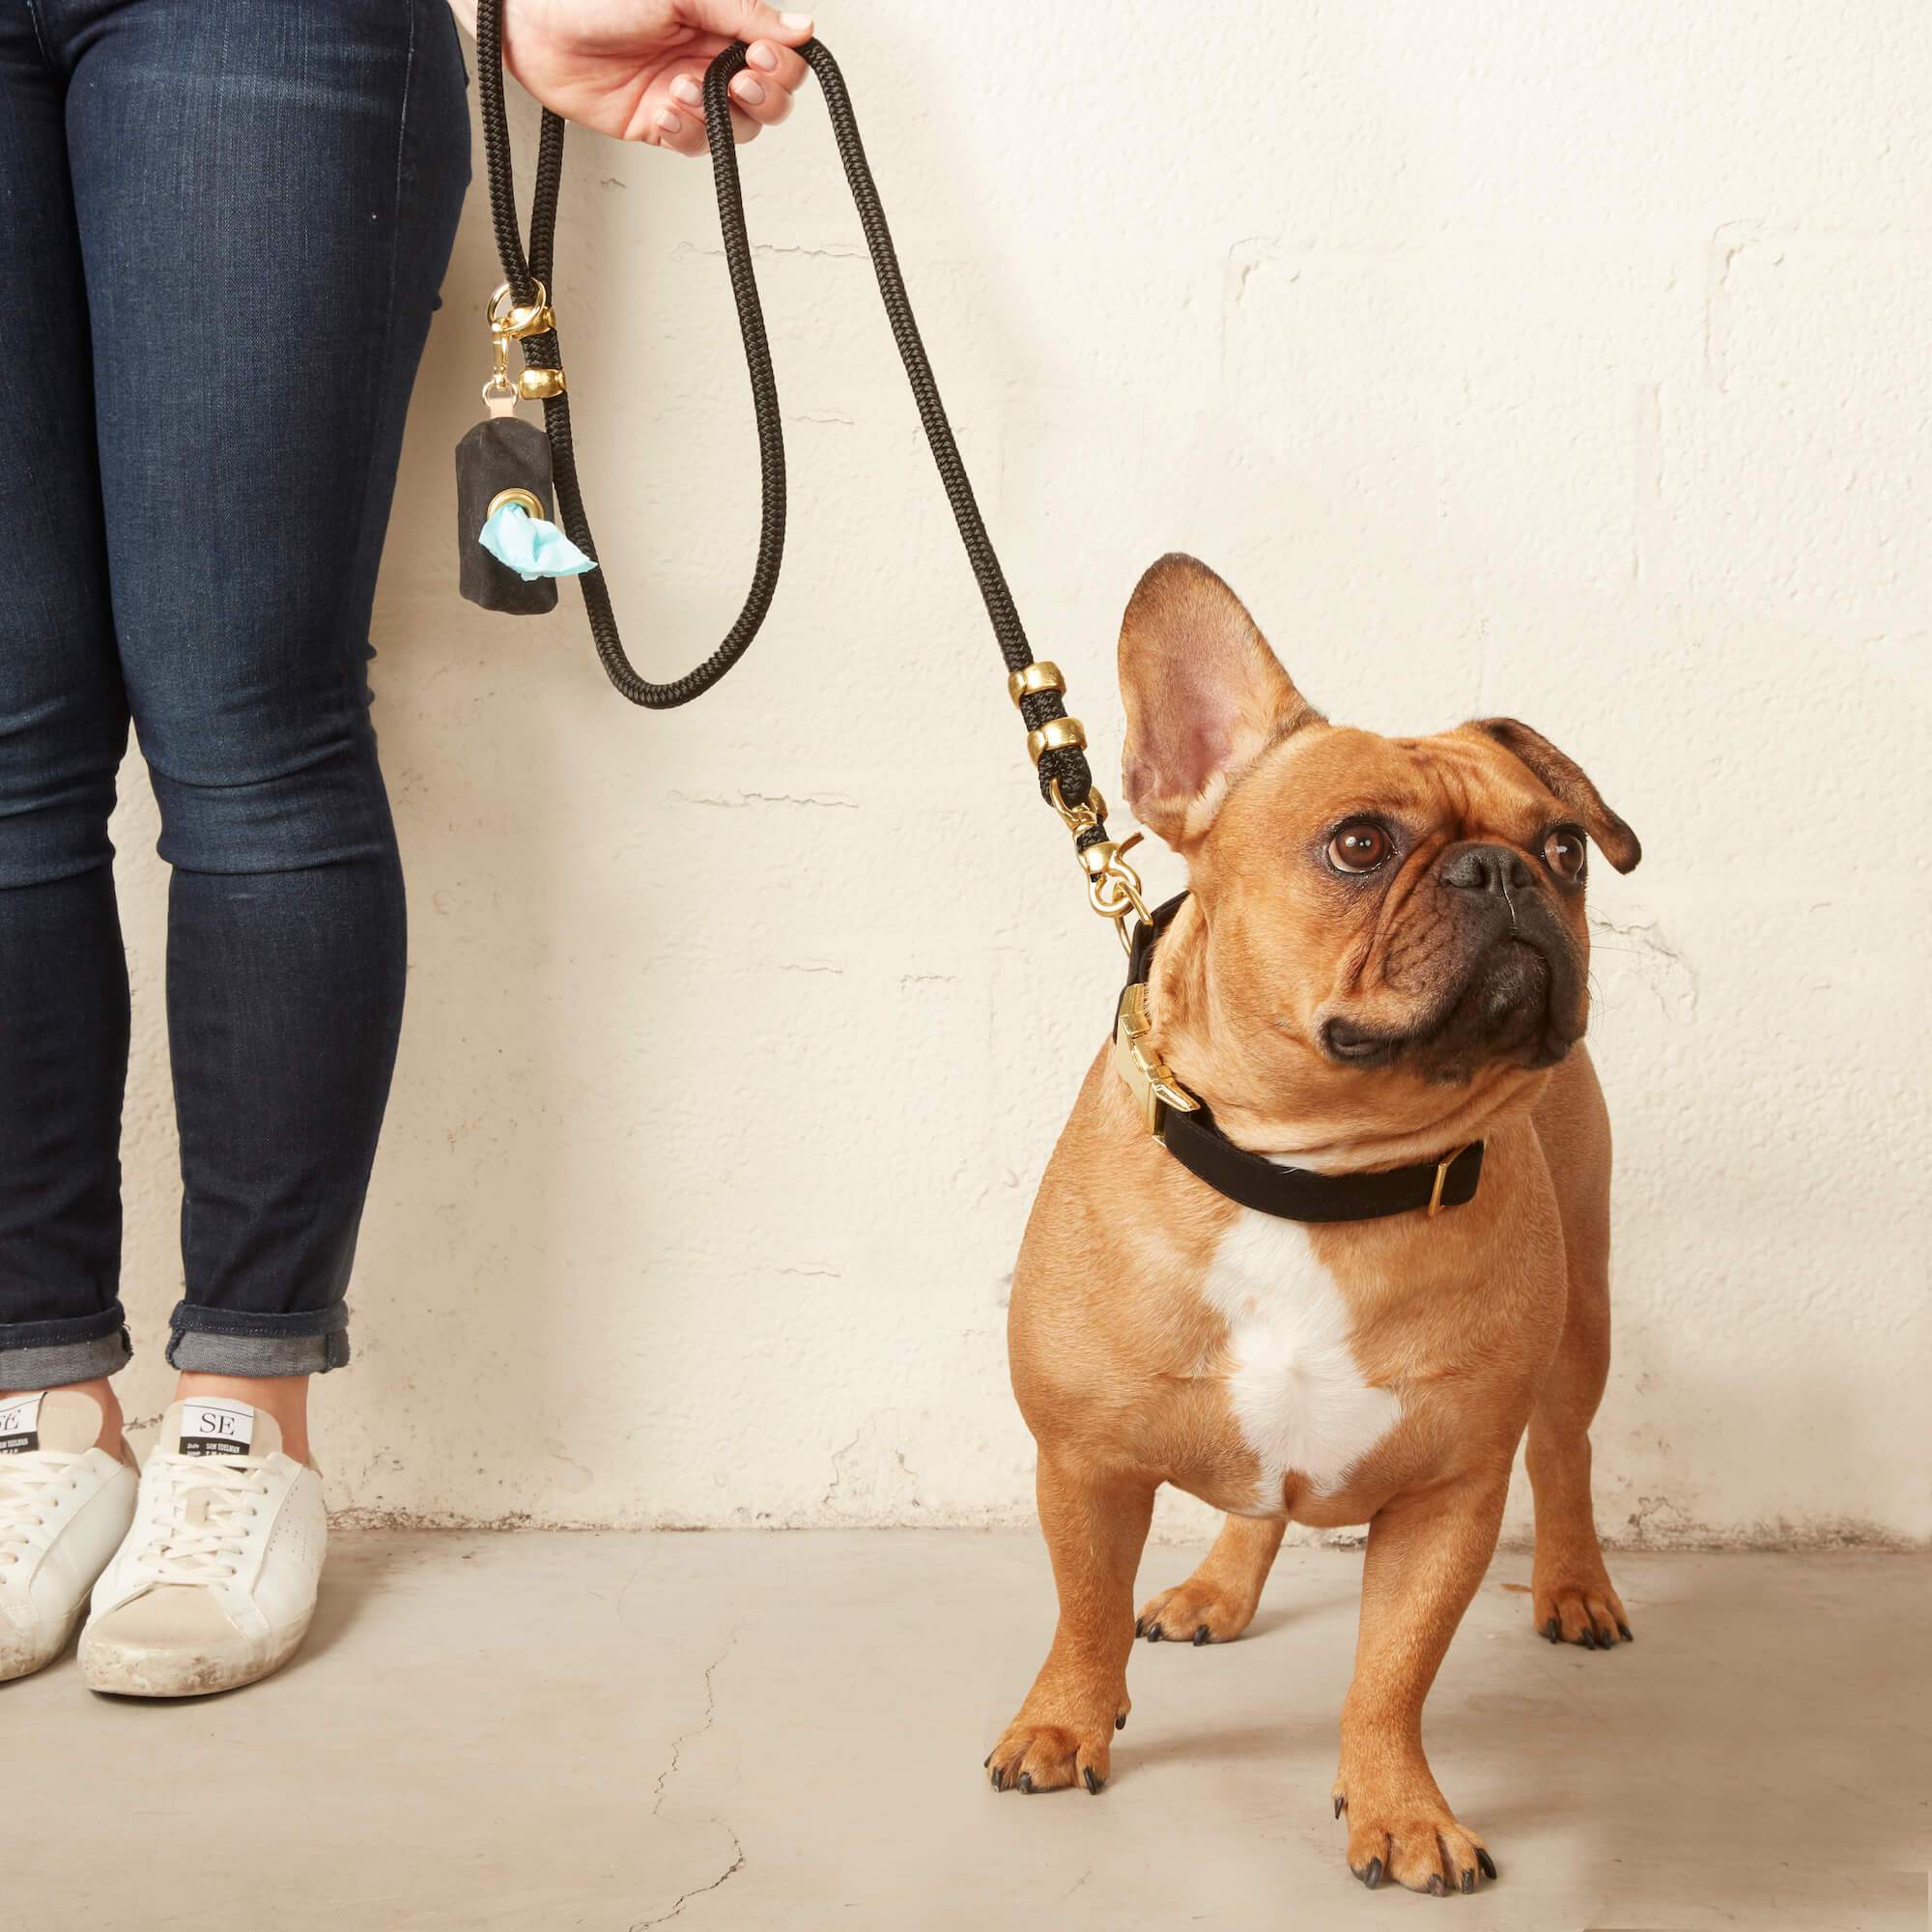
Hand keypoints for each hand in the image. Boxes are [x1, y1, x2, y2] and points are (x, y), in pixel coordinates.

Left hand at [450, 0, 814, 153]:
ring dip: (718, 114)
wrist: (532, 20)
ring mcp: (684, 93)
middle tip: (737, 81)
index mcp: (719, 20)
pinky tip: (667, 108)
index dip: (781, 65)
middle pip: (767, 98)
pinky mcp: (656, 123)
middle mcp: (707, 57)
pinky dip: (687, 132)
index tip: (762, 57)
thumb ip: (743, 11)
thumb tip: (803, 27)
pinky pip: (693, 144)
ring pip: (735, 128)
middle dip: (762, 96)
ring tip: (684, 89)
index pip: (777, 55)